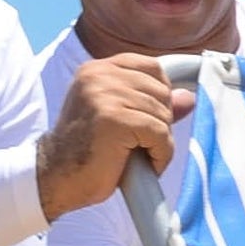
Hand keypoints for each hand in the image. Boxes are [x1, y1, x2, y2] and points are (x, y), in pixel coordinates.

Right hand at [35, 52, 179, 216]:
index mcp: (97, 69)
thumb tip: (189, 97)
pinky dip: (160, 154)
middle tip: (142, 145)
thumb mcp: (119, 119)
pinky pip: (160, 133)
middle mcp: (99, 75)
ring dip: (160, 142)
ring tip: (140, 156)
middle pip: (162, 91)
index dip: (162, 94)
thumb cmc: (88, 151)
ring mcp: (104, 94)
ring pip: (164, 114)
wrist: (55, 178)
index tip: (155, 118)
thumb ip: (152, 104)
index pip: (152, 67)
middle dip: (161, 122)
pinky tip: (145, 165)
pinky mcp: (114, 119)